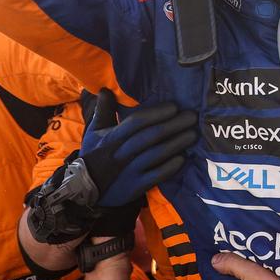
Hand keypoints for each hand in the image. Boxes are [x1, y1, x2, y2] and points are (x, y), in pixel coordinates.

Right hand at [82, 90, 197, 207]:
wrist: (85, 191)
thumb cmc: (94, 155)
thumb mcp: (94, 132)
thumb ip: (104, 110)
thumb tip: (106, 89)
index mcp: (111, 138)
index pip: (136, 123)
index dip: (156, 114)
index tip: (174, 106)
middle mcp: (121, 153)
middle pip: (150, 136)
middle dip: (173, 125)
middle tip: (193, 116)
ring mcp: (129, 171)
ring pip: (156, 154)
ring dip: (177, 143)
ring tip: (193, 134)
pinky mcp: (135, 187)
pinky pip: (156, 176)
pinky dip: (170, 167)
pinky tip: (183, 158)